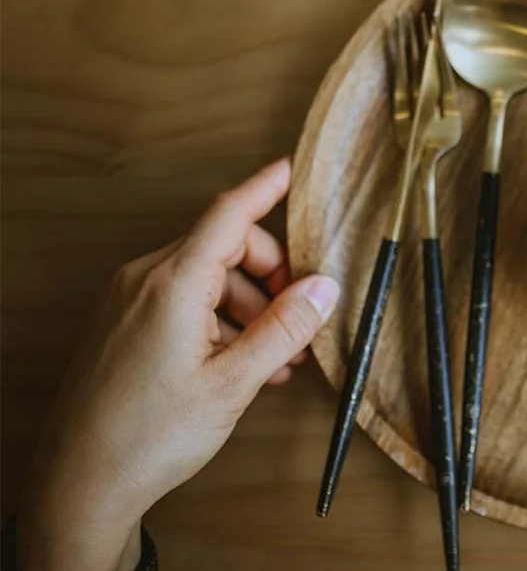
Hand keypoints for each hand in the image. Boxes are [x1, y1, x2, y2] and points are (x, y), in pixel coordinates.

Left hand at [19, 159, 339, 570]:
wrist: (79, 482)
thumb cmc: (149, 435)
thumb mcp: (233, 384)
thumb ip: (284, 330)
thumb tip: (323, 289)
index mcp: (173, 283)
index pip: (229, 213)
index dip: (265, 187)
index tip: (291, 168)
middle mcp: (145, 280)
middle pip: (223, 245)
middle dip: (269, 273)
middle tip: (299, 317)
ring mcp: (128, 300)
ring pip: (205, 276)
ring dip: (247, 303)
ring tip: (273, 356)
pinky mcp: (121, 322)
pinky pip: (180, 299)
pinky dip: (217, 317)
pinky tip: (238, 360)